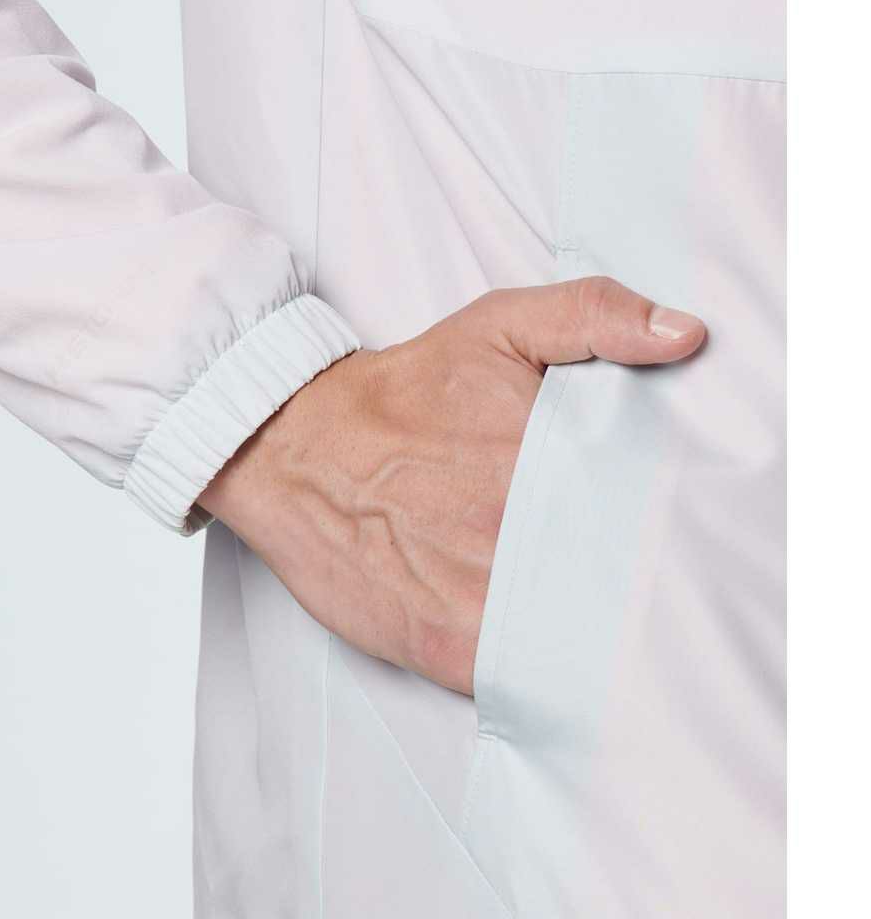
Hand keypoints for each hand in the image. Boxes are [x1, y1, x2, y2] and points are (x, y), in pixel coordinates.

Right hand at [199, 279, 705, 694]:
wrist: (297, 450)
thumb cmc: (403, 392)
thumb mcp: (497, 325)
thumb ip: (592, 315)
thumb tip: (687, 336)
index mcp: (546, 456)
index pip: (651, 507)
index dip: (680, 520)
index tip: (695, 525)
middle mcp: (517, 531)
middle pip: (625, 576)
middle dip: (650, 577)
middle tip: (673, 579)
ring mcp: (482, 598)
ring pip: (584, 636)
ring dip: (609, 633)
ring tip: (623, 617)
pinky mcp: (447, 648)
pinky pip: (530, 678)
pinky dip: (556, 676)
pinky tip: (565, 650)